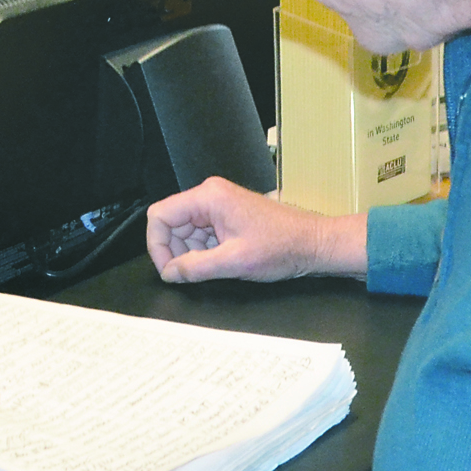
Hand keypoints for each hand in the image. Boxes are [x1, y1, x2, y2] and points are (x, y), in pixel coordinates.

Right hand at [146, 177, 368, 283]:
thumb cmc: (283, 246)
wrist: (314, 243)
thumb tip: (170, 273)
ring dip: (192, 254)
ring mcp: (218, 205)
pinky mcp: (226, 216)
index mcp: (208, 197)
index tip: (168, 270)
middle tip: (190, 275)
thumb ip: (196, 268)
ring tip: (215, 267)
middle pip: (171, 224)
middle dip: (176, 252)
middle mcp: (210, 195)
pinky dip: (205, 252)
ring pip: (185, 232)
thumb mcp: (234, 262)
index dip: (157, 245)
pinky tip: (222, 262)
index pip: (160, 215)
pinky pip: (201, 234)